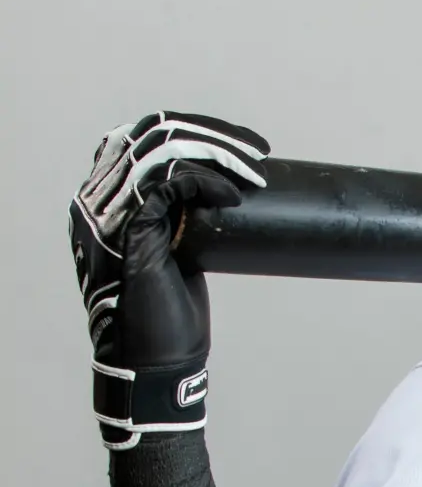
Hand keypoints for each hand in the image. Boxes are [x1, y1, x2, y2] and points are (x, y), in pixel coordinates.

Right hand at [69, 112, 270, 449]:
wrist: (159, 358)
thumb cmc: (169, 311)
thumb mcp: (178, 249)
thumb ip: (184, 220)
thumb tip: (226, 191)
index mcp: (109, 199)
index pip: (148, 137)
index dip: (199, 129)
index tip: (248, 145)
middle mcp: (98, 199)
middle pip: (154, 134)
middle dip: (213, 133)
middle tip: (258, 151)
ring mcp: (109, 214)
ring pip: (161, 152)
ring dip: (216, 152)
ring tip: (253, 170)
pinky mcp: (128, 233)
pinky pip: (167, 185)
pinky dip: (205, 181)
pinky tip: (232, 194)